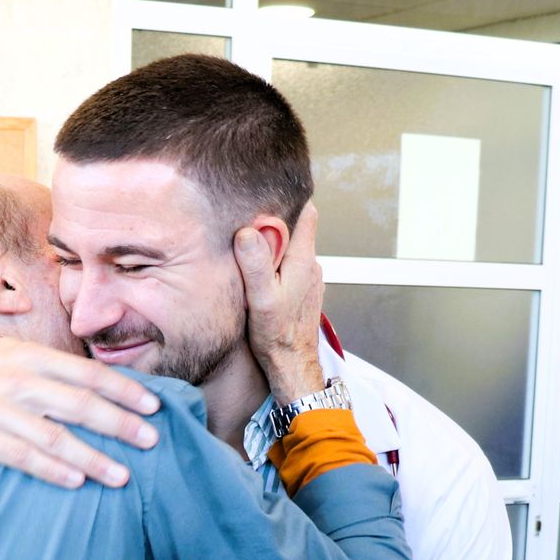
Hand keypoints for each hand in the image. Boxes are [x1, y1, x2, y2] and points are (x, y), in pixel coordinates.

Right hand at [0, 338, 161, 488]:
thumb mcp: (19, 356)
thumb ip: (59, 371)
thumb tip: (114, 387)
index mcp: (32, 357)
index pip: (87, 374)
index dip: (124, 390)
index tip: (154, 407)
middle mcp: (17, 380)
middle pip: (77, 404)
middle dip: (118, 424)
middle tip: (150, 441)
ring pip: (53, 436)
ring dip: (92, 457)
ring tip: (122, 475)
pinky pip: (22, 457)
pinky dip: (52, 470)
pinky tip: (77, 481)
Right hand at [236, 202, 324, 402]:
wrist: (292, 365)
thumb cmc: (277, 336)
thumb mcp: (261, 298)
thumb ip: (256, 264)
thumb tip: (248, 232)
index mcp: (303, 260)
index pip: (307, 213)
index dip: (290, 200)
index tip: (269, 194)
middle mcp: (311, 266)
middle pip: (297, 229)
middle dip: (276, 222)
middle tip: (248, 221)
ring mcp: (310, 279)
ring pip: (293, 249)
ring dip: (275, 245)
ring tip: (250, 248)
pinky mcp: (303, 291)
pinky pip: (291, 266)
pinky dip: (277, 263)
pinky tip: (260, 274)